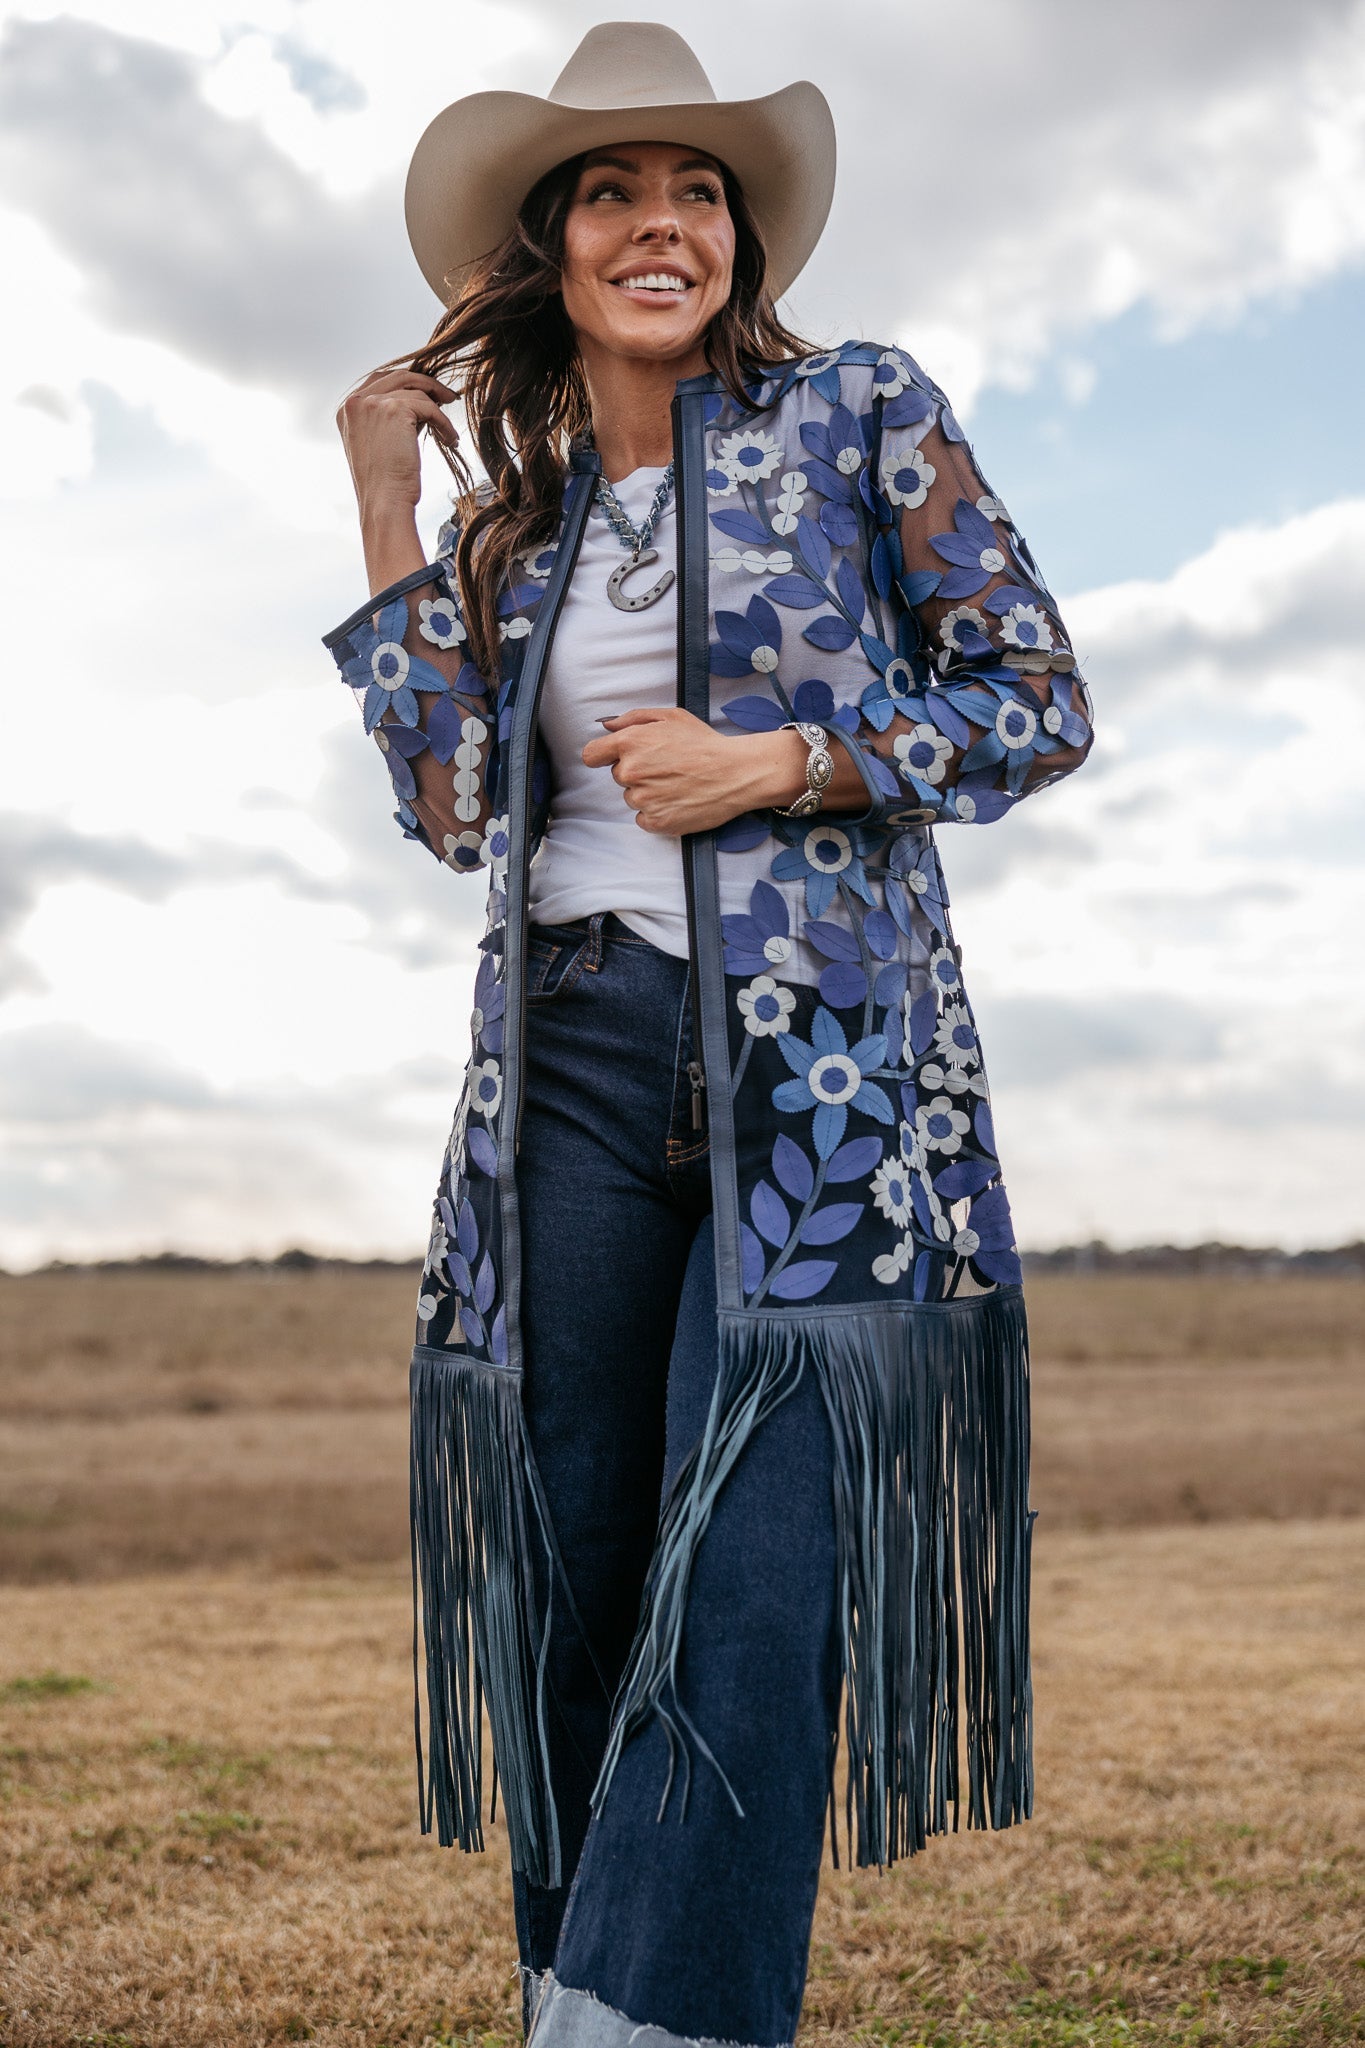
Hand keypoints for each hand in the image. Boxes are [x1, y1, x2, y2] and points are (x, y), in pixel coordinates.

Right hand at [336, 367, 459, 595]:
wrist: (384, 504)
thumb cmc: (384, 484)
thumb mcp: (378, 443)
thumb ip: (387, 418)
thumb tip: (419, 401)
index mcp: (346, 409)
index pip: (379, 380)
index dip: (406, 382)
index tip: (428, 392)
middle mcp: (355, 402)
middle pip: (398, 376)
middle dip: (426, 383)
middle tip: (447, 397)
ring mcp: (372, 403)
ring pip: (417, 391)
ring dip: (439, 409)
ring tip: (449, 432)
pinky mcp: (394, 409)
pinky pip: (429, 408)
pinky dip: (444, 424)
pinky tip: (451, 440)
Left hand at [582, 706, 817, 833]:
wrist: (736, 773)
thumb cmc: (705, 743)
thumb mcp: (671, 717)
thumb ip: (633, 719)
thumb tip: (608, 727)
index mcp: (630, 743)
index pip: (591, 755)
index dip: (604, 755)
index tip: (615, 757)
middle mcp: (631, 772)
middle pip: (618, 777)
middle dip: (637, 772)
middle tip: (666, 767)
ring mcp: (643, 799)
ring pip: (632, 798)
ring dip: (648, 793)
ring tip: (676, 784)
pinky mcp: (656, 822)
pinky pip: (643, 818)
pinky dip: (657, 813)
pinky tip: (677, 800)